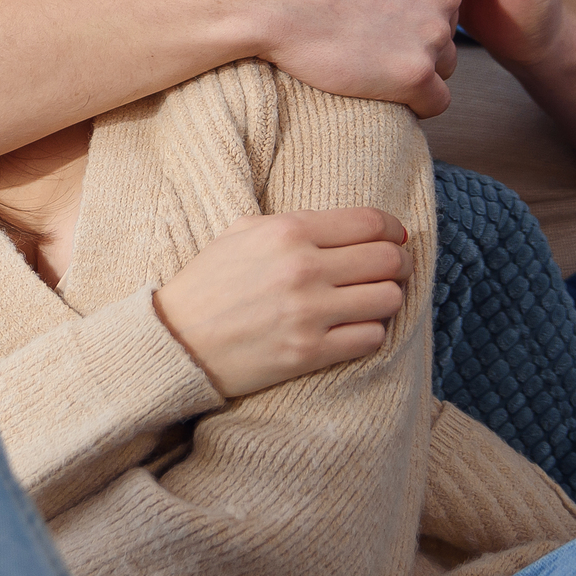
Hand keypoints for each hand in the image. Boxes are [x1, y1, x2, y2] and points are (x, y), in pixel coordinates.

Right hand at [152, 207, 412, 398]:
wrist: (176, 340)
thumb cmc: (210, 282)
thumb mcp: (243, 232)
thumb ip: (297, 223)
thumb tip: (357, 226)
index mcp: (288, 231)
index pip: (370, 222)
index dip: (392, 229)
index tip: (395, 238)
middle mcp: (303, 268)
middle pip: (388, 259)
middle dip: (399, 263)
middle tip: (393, 270)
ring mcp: (309, 313)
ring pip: (388, 299)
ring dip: (387, 299)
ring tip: (371, 300)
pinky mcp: (310, 353)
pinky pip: (372, 337)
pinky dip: (370, 331)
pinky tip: (352, 328)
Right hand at [252, 0, 461, 117]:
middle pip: (446, 22)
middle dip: (415, 27)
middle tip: (366, 25)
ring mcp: (430, 36)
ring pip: (442, 61)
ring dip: (414, 62)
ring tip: (369, 55)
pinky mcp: (411, 76)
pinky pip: (434, 101)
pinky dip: (414, 99)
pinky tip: (382, 86)